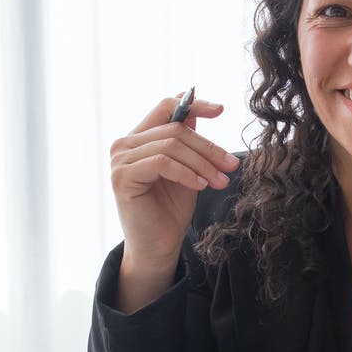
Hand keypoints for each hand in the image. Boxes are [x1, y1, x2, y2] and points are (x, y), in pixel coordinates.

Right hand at [109, 93, 239, 310]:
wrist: (157, 247)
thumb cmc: (170, 210)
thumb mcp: (187, 169)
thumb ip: (187, 142)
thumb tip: (197, 110)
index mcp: (139, 138)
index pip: (165, 107)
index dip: (194, 104)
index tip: (221, 110)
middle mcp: (125, 144)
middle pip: (175, 129)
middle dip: (209, 148)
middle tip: (231, 166)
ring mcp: (120, 160)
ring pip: (171, 145)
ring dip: (203, 163)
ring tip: (220, 181)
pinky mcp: (122, 177)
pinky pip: (162, 163)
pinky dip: (187, 172)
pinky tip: (201, 186)